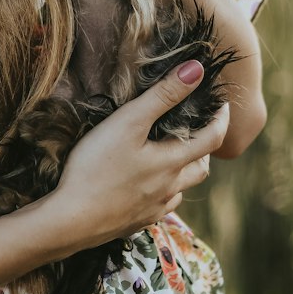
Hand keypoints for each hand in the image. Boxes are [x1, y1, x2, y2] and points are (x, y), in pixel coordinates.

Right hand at [44, 61, 229, 255]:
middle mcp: (168, 189)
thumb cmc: (96, 167)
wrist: (70, 221)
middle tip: (199, 132)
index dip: (220, 119)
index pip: (211, 139)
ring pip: (179, 191)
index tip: (222, 105)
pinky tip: (145, 188)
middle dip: (205, 150)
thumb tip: (196, 70)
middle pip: (200, 170)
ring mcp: (151, 210)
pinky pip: (157, 208)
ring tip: (171, 159)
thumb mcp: (128, 122)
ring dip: (182, 174)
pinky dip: (160, 194)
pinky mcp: (133, 223)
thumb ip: (162, 96)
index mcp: (171, 163)